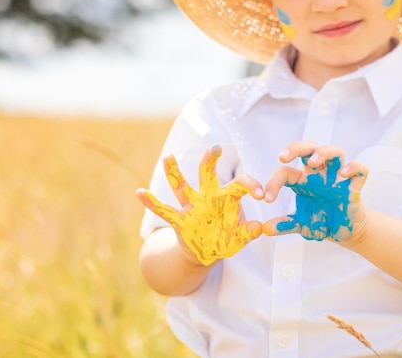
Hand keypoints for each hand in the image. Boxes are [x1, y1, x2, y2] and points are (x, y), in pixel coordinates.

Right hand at [137, 145, 263, 265]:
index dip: (251, 186)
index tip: (261, 194)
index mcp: (227, 198)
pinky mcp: (179, 219)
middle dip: (210, 160)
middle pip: (208, 174)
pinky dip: (152, 202)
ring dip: (174, 172)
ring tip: (168, 156)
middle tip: (215, 148)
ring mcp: (192, 206)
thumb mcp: (239, 238)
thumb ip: (247, 233)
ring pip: (181, 185)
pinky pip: (164, 210)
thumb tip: (258, 227)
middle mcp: (208, 197)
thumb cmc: (226, 239)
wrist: (207, 253)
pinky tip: (140, 192)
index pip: (240, 184)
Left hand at [263, 142, 368, 241]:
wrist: (345, 232)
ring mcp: (338, 178)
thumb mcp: (301, 224)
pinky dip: (354, 167)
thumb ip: (285, 224)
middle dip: (296, 148)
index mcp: (303, 181)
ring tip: (314, 162)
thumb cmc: (322, 221)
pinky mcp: (354, 186)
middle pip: (310, 148)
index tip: (267, 198)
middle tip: (283, 156)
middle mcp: (320, 175)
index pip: (286, 172)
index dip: (274, 182)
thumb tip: (265, 229)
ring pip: (335, 152)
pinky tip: (344, 174)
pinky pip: (360, 169)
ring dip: (324, 152)